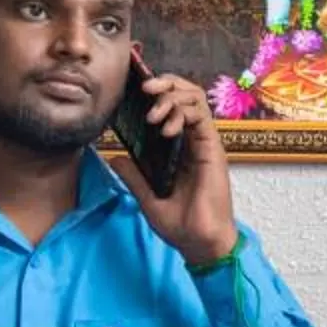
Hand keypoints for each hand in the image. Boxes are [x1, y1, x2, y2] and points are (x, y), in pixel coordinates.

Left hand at [110, 74, 236, 269]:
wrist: (200, 243)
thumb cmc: (180, 225)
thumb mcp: (146, 198)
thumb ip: (133, 176)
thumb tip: (113, 157)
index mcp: (178, 148)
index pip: (169, 107)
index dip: (155, 92)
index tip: (134, 88)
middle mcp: (192, 140)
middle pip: (183, 94)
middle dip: (163, 83)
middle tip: (143, 87)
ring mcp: (203, 142)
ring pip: (194, 97)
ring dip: (171, 95)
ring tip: (152, 111)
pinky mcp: (213, 147)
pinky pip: (201, 115)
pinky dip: (182, 113)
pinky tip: (166, 128)